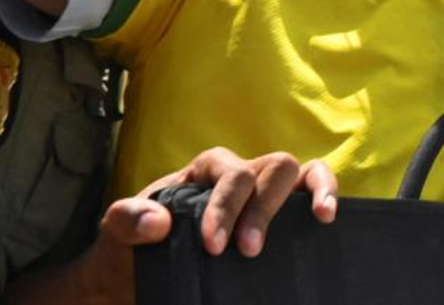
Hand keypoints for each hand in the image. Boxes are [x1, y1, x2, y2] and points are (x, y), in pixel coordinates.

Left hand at [131, 147, 338, 256]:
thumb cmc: (133, 249)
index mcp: (204, 172)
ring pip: (295, 171)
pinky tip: (326, 217)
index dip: (226, 207)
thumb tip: (159, 220)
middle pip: (269, 168)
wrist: (139, 275)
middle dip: (262, 208)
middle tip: (247, 252)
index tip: (214, 247)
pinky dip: (324, 192)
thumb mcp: (117, 234)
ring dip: (307, 192)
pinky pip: (308, 189)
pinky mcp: (277, 217)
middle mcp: (238, 174)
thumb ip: (126, 220)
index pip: (228, 174)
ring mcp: (261, 194)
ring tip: (318, 218)